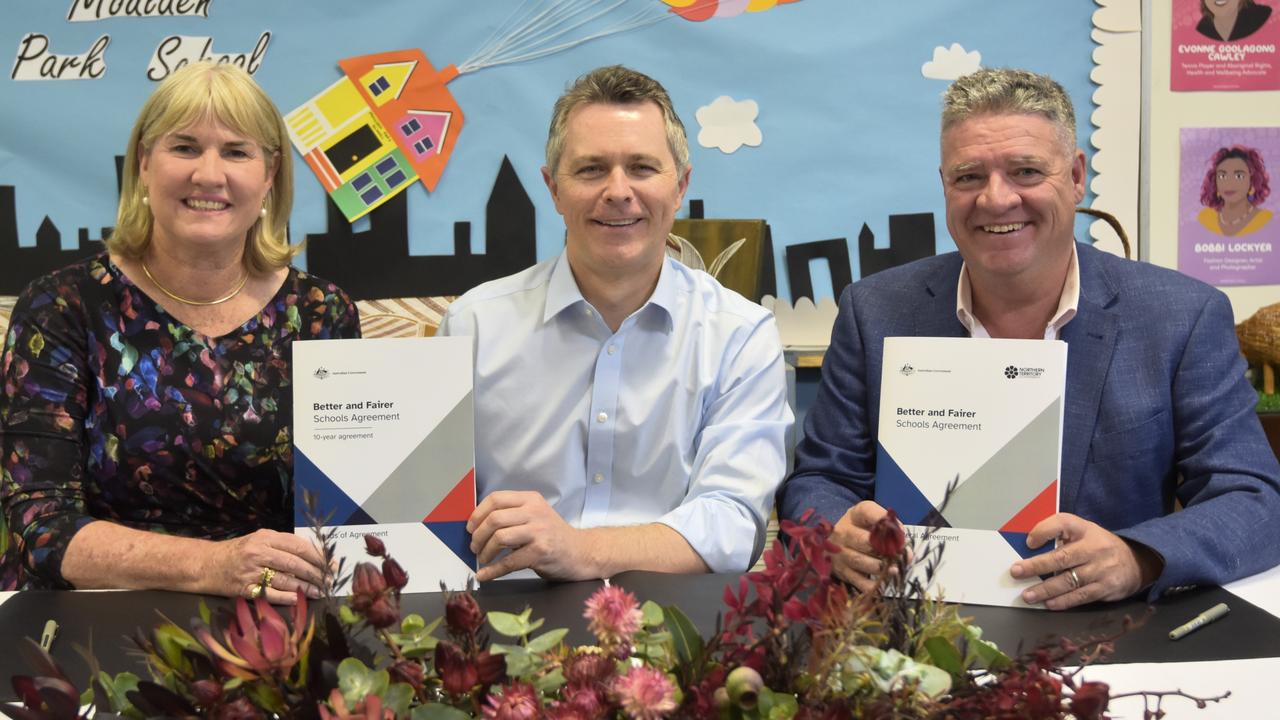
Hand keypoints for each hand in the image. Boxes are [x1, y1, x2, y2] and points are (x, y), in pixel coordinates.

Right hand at [211, 529, 327, 603]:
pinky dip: (286, 597)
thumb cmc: (238, 551)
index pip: (298, 546)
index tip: (331, 564)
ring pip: (285, 580)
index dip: (318, 556)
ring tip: (320, 592)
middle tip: (329, 581)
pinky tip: (298, 599)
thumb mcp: (259, 540)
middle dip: (316, 573)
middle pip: (294, 563)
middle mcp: (259, 552)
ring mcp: (251, 571)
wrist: (205, 564)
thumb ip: (283, 545)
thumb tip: (314, 554)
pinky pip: (270, 594)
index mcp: (266, 537)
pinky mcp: (244, 588)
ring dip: (305, 587)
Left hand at [467, 491, 591, 581]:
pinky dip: (492, 571)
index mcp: (531, 499)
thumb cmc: (553, 536)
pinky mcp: (541, 552)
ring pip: (499, 538)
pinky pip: (509, 562)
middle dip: (478, 536)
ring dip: (484, 552)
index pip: (496, 498)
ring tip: (482, 559)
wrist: (582, 552)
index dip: (477, 514)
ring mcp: (539, 531)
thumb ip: (512, 516)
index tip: (470, 528)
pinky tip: (485, 575)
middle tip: (474, 547)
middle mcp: (535, 512)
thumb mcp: (535, 516)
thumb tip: (478, 526)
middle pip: (494, 519)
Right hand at [830, 500, 901, 592]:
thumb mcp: (871, 522)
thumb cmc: (860, 531)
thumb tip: (907, 553)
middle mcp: (843, 532)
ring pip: (859, 561)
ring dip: (879, 567)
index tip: (898, 529)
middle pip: (862, 540)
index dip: (882, 518)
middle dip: (883, 548)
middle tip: (899, 555)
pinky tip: (883, 585)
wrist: (833, 545)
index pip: (866, 511)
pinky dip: (872, 585)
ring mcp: (840, 553)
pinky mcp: (842, 572)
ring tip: (894, 570)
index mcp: (854, 516)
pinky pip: (858, 581)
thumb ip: (891, 531)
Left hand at [1011, 513, 1162, 609]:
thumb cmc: (1098, 546)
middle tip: (1016, 572)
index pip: (1062, 523)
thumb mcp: (1083, 532)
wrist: (1137, 562)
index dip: (1044, 530)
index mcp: (1084, 529)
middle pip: (1062, 557)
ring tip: (1028, 595)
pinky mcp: (1106, 587)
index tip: (1028, 541)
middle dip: (1036, 566)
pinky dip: (1063, 601)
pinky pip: (1081, 596)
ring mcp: (1101, 569)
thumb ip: (1060, 536)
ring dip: (1046, 589)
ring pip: (1069, 580)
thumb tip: (1028, 548)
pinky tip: (1049, 604)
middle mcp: (1094, 547)